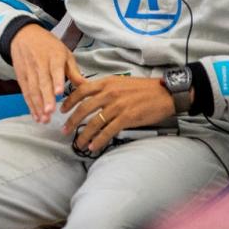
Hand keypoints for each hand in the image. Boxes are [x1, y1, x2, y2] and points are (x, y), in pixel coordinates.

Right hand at [10, 24, 82, 123]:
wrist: (23, 35)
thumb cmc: (48, 45)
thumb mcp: (64, 53)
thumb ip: (74, 71)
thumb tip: (86, 86)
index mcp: (54, 56)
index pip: (55, 69)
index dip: (56, 81)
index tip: (59, 92)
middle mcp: (40, 64)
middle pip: (42, 83)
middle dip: (46, 98)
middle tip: (50, 112)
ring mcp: (29, 71)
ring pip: (33, 90)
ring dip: (37, 105)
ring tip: (44, 119)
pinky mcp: (21, 77)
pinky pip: (26, 92)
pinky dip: (30, 105)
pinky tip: (36, 116)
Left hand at [59, 75, 174, 152]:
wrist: (165, 93)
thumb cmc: (144, 89)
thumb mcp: (121, 82)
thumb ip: (106, 89)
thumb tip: (91, 99)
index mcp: (107, 82)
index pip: (81, 90)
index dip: (69, 101)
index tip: (62, 109)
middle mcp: (109, 93)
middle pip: (84, 108)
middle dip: (72, 121)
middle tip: (65, 130)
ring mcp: (118, 105)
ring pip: (94, 122)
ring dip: (83, 135)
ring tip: (77, 143)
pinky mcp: (127, 118)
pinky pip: (108, 131)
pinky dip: (98, 140)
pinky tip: (93, 146)